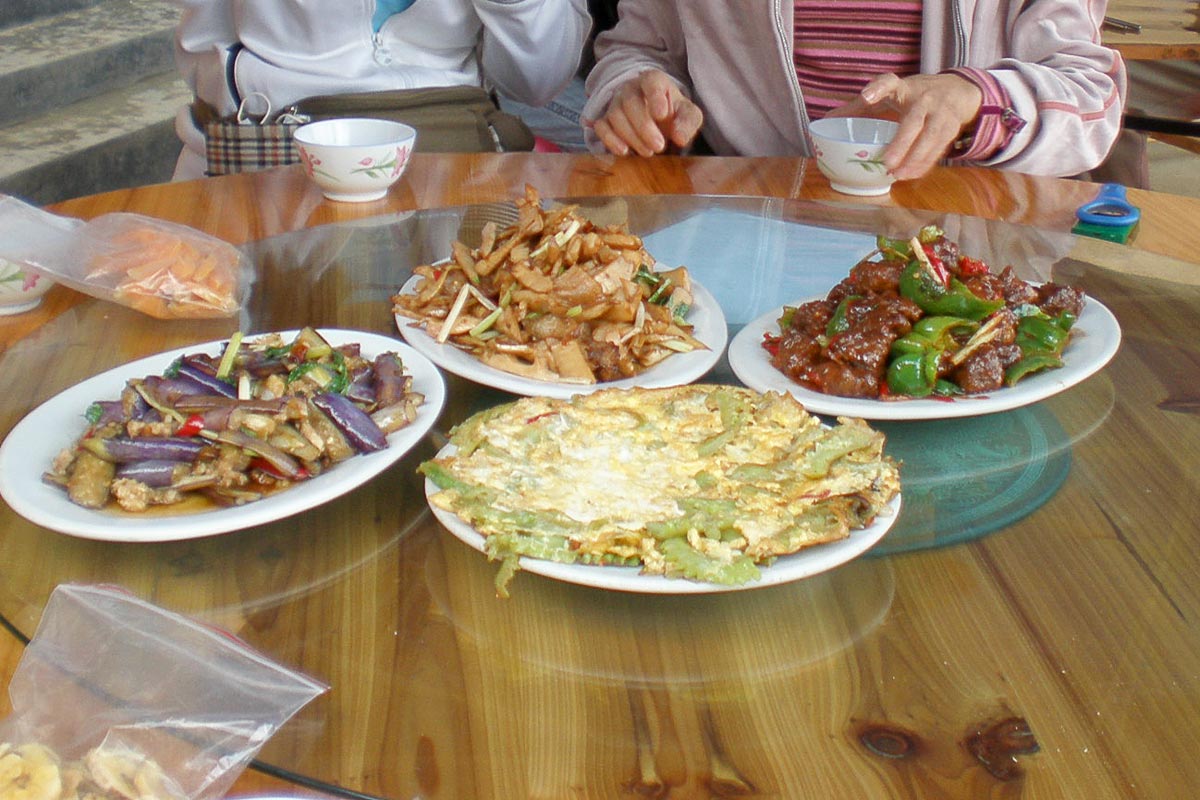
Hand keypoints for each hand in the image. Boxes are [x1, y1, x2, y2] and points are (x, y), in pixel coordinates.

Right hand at [587, 69, 703, 155]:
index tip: (662, 115)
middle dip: (644, 127)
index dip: (655, 96)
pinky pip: (601, 126)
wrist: (657, 119)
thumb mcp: (688, 115)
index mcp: (653, 81)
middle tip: (659, 147)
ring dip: (632, 137)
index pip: (651, 81)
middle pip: (630, 102)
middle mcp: (630, 88)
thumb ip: (688, 123)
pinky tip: (624, 151)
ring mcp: (615, 103)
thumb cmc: (673, 113)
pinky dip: (610, 140)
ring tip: (648, 152)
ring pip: (615, 116)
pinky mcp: (605, 120)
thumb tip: (680, 138)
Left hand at [828, 73, 982, 179]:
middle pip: (913, 121)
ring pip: (931, 138)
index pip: (889, 82)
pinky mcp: (951, 127)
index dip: (878, 88)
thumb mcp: (888, 95)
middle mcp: (924, 98)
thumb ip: (859, 107)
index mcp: (902, 88)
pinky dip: (924, 164)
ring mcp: (941, 112)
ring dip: (915, 159)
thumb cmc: (913, 95)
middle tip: (887, 163)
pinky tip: (910, 174)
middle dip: (902, 143)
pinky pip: (938, 149)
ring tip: (897, 174)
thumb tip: (825, 119)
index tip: (866, 96)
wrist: (958, 91)